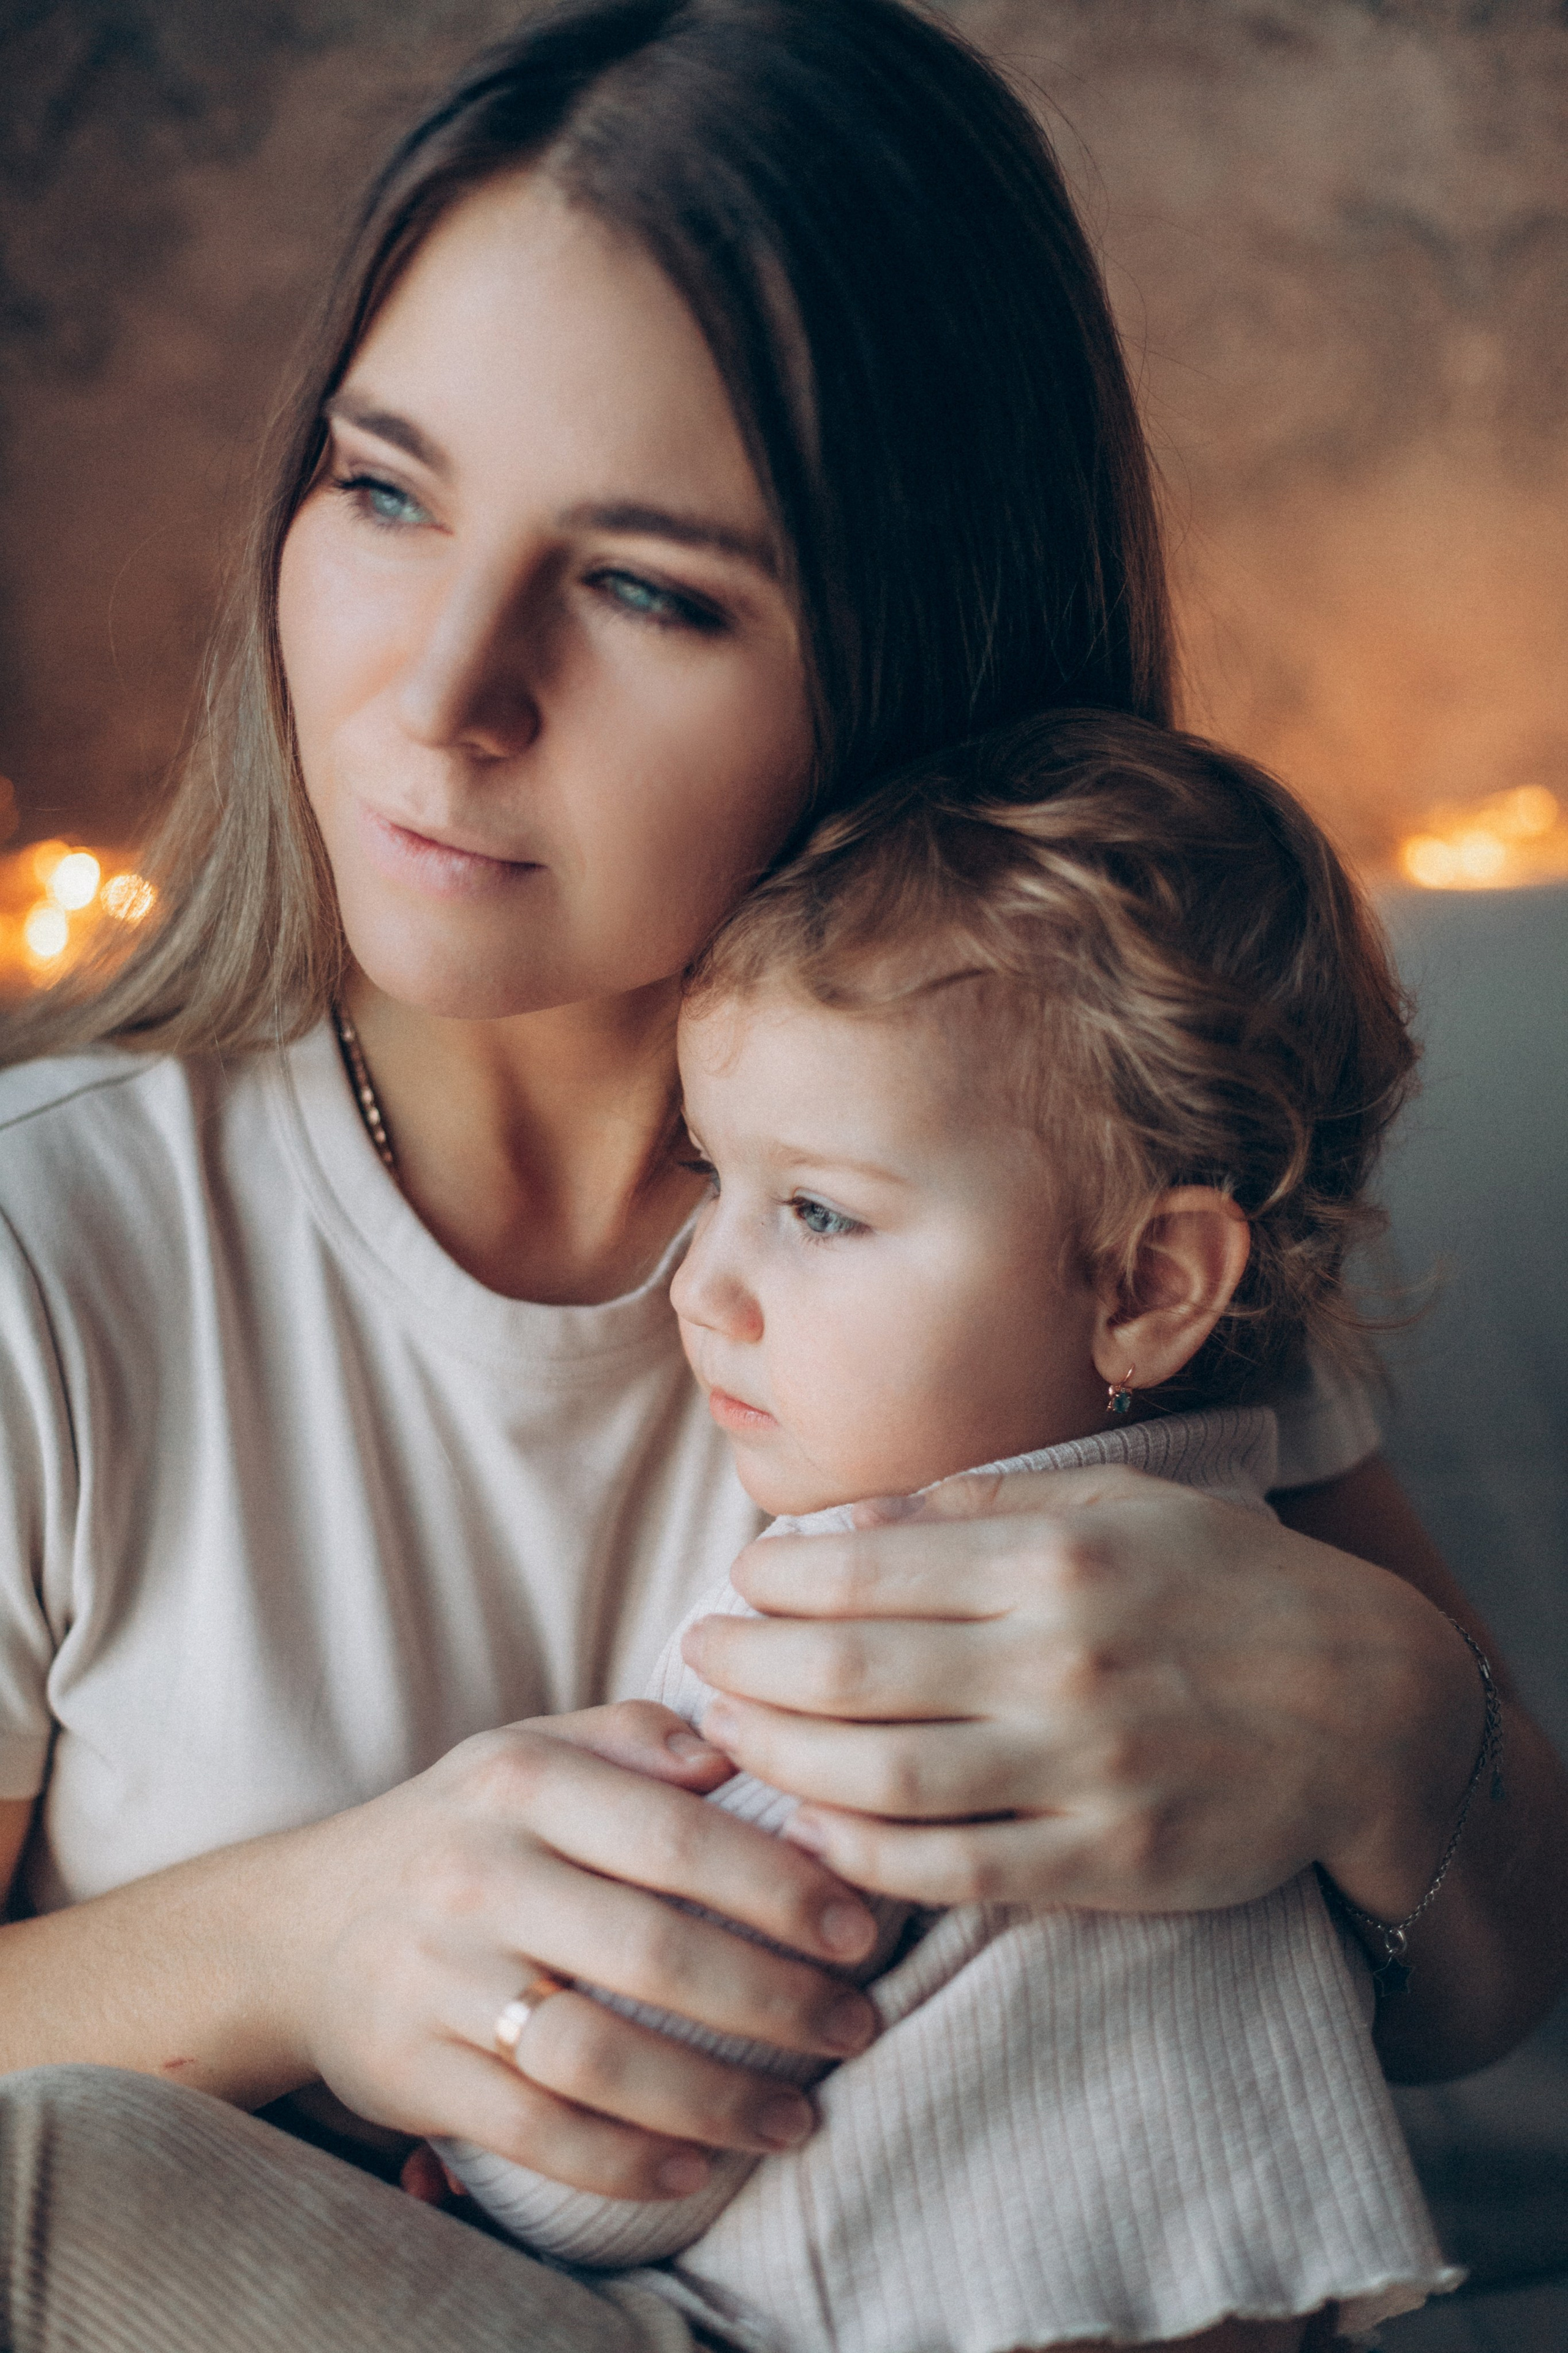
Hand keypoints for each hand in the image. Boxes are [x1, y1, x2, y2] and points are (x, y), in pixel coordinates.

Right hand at [283, 1702, 878, 2199]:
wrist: (300, 1923)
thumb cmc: (461, 1830)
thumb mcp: (530, 1750)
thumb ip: (636, 1739)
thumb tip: (742, 1747)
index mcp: (522, 1781)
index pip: (677, 1837)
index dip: (781, 1888)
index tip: (861, 1930)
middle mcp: (476, 1873)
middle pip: (653, 1952)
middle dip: (776, 2000)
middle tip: (857, 2027)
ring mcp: (438, 1977)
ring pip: (599, 2055)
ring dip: (715, 2099)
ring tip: (798, 2118)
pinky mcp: (411, 2069)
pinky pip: (535, 2131)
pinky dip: (625, 2160)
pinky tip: (696, 2167)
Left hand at [683, 1465, 1482, 1920]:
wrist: (1371, 1707)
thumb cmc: (1227, 1585)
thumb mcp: (1114, 1504)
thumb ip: (971, 1508)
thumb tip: (837, 1525)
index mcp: (1055, 1556)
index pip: (861, 1569)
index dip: (772, 1581)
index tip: (738, 1582)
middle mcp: (1059, 1660)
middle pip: (846, 1674)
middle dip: (744, 1666)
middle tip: (696, 1658)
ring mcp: (1082, 1770)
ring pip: (878, 1780)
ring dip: (778, 1758)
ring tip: (729, 1733)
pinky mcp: (1104, 1862)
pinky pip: (948, 1870)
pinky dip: (859, 1856)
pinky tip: (809, 1828)